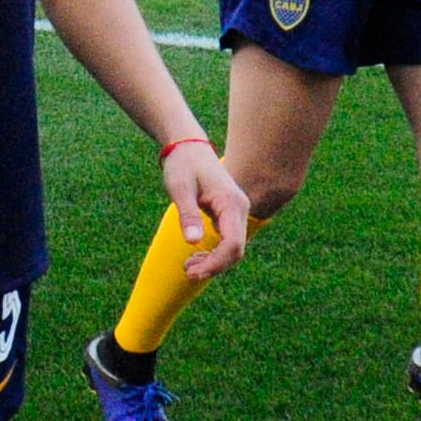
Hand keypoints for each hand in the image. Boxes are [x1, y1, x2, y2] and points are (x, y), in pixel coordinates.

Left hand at [162, 146, 253, 283]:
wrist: (188, 147)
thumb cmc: (183, 165)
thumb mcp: (180, 188)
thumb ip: (188, 214)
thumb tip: (192, 241)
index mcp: (230, 204)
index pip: (232, 244)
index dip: (215, 264)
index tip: (192, 273)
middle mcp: (240, 209)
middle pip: (236, 250)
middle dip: (214, 266)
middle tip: (187, 272)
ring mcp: (236, 212)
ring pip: (233, 248)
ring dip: (213, 262)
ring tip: (188, 266)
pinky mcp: (229, 215)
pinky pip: (228, 241)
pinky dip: (214, 253)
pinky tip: (195, 256)